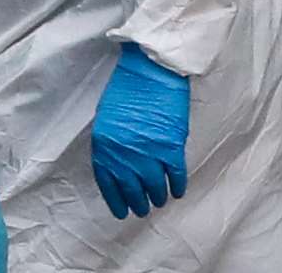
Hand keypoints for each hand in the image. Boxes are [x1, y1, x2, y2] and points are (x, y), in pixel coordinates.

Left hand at [91, 43, 189, 219]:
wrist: (149, 71)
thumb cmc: (125, 89)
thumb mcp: (107, 117)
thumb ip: (112, 144)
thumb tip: (119, 165)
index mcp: (104, 144)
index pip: (107, 182)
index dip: (115, 200)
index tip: (121, 211)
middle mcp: (125, 154)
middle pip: (132, 189)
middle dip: (138, 203)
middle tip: (142, 209)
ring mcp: (149, 153)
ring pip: (154, 187)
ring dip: (157, 197)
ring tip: (158, 200)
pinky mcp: (172, 148)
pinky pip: (175, 177)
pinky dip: (176, 187)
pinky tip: (176, 192)